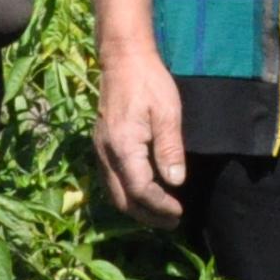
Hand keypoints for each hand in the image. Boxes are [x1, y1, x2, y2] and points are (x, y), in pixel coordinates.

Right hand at [93, 43, 190, 227]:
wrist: (122, 59)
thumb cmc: (149, 82)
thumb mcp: (167, 112)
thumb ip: (170, 148)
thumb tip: (175, 181)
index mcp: (123, 147)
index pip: (139, 190)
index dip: (159, 206)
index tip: (179, 210)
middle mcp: (106, 153)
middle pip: (122, 199)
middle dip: (147, 215)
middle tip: (172, 220)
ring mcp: (100, 150)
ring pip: (112, 193)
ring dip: (135, 208)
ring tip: (160, 212)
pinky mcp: (101, 145)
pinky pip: (110, 181)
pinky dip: (126, 195)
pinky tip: (143, 194)